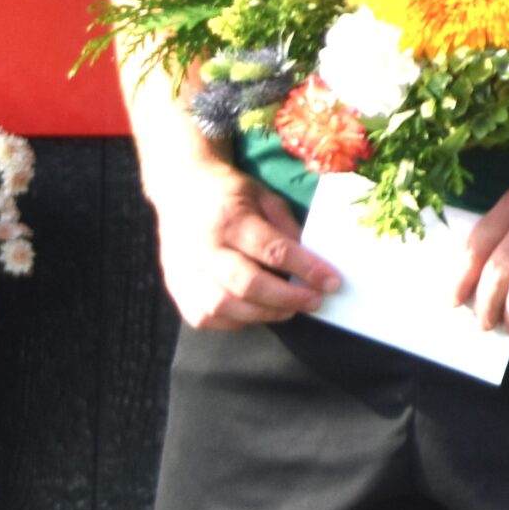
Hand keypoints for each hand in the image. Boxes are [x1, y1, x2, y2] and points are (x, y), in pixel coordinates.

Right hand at [146, 156, 341, 330]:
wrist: (181, 188)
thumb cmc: (229, 193)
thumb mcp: (265, 197)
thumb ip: (287, 227)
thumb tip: (314, 260)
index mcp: (229, 220)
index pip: (273, 251)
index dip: (306, 269)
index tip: (332, 282)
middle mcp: (204, 249)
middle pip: (248, 284)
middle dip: (288, 298)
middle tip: (316, 300)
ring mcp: (185, 272)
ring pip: (224, 307)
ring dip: (264, 314)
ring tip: (291, 309)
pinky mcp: (176, 289)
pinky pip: (205, 318)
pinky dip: (236, 321)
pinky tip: (258, 312)